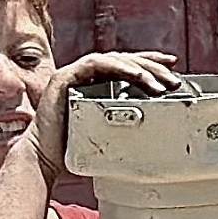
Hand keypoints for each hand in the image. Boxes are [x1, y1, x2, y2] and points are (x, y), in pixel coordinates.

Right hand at [33, 48, 188, 170]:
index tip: (172, 67)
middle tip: (173, 78)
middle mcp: (85, 75)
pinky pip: (96, 63)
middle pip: (124, 61)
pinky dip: (118, 67)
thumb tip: (156, 127)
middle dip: (152, 67)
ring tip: (160, 82)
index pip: (126, 67)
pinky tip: (136, 75)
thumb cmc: (72, 150)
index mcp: (95, 84)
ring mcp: (74, 74)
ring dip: (140, 68)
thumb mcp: (108, 132)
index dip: (150, 64)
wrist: (44, 158)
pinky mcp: (65, 76)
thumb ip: (125, 123)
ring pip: (114, 60)